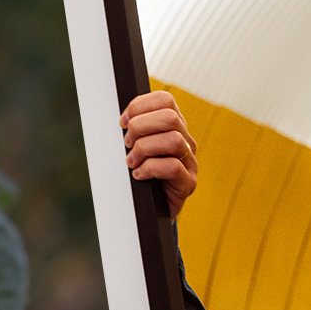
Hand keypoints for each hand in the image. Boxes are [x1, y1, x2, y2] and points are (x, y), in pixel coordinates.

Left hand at [120, 91, 197, 218]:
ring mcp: (190, 163)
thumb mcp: (134, 147)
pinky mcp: (188, 183)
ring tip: (131, 162)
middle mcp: (186, 141)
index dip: (139, 106)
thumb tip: (120, 120)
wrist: (150, 210)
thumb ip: (133, 130)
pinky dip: (149, 169)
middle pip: (170, 117)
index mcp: (173, 127)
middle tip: (127, 144)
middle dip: (140, 127)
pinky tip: (138, 175)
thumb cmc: (141, 175)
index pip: (165, 100)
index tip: (122, 122)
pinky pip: (173, 167)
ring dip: (144, 149)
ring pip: (173, 140)